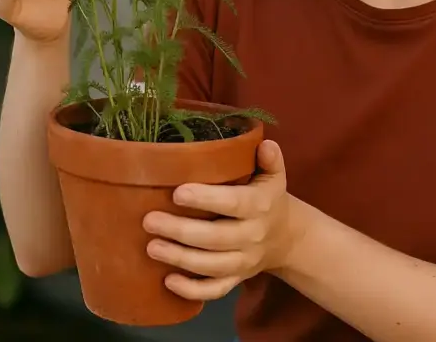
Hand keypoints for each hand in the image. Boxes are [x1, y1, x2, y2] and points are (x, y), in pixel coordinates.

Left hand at [143, 140, 302, 300]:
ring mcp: (244, 262)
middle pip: (216, 238)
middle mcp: (252, 236)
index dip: (206, 200)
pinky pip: (215, 291)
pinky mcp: (236, 280)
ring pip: (211, 266)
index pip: (233, 204)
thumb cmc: (268, 199)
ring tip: (151, 247)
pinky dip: (192, 291)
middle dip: (181, 231)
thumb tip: (265, 144)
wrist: (286, 238)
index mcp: (259, 206)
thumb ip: (270, 160)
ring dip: (180, 258)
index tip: (177, 193)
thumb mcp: (274, 177)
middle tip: (149, 220)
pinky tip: (167, 281)